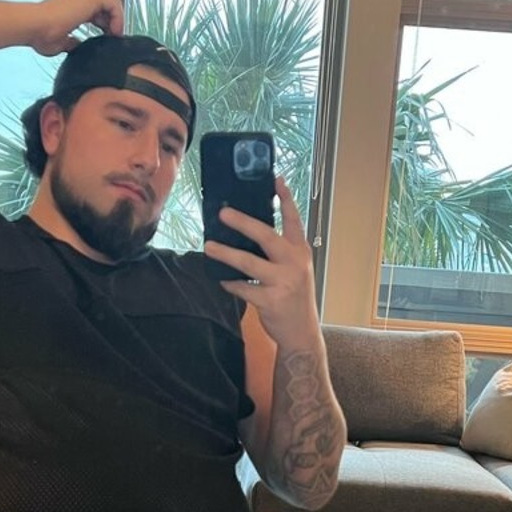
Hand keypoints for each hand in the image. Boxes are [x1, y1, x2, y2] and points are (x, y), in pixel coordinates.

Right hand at [27, 0, 124, 56]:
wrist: (34, 26)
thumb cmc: (40, 35)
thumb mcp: (61, 42)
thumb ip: (71, 42)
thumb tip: (77, 46)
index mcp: (72, 7)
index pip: (95, 11)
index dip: (104, 24)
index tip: (106, 39)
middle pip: (105, 4)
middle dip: (112, 20)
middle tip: (113, 37)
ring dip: (116, 17)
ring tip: (115, 34)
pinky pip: (112, 0)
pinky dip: (117, 15)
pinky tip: (113, 30)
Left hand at [207, 176, 319, 346]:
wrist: (302, 332)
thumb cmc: (295, 297)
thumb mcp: (296, 269)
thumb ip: (281, 252)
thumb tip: (250, 233)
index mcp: (300, 251)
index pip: (294, 220)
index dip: (285, 199)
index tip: (275, 180)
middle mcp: (294, 263)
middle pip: (266, 236)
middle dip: (243, 222)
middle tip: (223, 213)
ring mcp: (283, 282)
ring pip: (249, 263)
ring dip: (226, 254)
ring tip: (209, 246)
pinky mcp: (270, 301)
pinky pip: (243, 288)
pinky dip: (230, 283)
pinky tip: (221, 280)